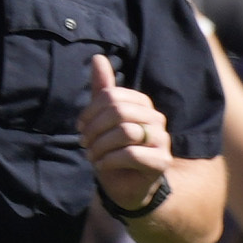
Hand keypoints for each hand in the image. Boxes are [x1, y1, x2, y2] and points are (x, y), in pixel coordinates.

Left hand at [75, 54, 173, 214]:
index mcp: (142, 105)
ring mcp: (162, 140)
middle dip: (93, 129)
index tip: (81, 127)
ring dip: (100, 146)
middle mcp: (156, 119)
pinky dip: (109, 160)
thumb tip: (97, 57)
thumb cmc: (113, 151)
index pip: (112, 96)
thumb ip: (102, 90)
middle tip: (84, 144)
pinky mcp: (161, 162)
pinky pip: (130, 154)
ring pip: (125, 132)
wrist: (125, 185)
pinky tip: (102, 165)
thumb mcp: (102, 121)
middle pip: (118, 112)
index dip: (89, 111)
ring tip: (93, 156)